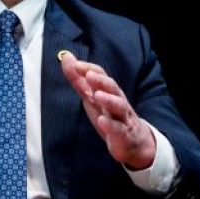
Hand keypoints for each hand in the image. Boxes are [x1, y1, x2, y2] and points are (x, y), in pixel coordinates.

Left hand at [60, 51, 155, 168]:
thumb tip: (66, 56)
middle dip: (100, 80)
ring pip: (119, 106)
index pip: (101, 75)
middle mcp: (118, 100)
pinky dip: (111, 125)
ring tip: (97, 95)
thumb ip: (78, 79)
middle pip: (112, 87)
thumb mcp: (91, 97)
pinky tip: (101, 121)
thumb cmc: (109, 114)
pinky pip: (119, 129)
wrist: (133, 141)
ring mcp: (123, 117)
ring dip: (108, 99)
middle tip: (88, 75)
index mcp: (109, 90)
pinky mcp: (124, 134)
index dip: (89, 69)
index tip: (76, 64)